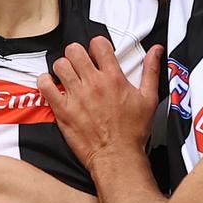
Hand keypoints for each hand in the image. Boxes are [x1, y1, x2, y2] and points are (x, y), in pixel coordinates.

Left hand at [38, 38, 163, 169]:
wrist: (117, 157)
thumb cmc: (133, 132)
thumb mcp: (149, 99)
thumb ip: (151, 71)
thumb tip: (156, 51)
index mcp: (113, 78)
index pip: (98, 45)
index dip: (96, 45)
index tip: (97, 52)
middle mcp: (93, 84)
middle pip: (75, 51)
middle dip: (77, 53)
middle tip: (80, 63)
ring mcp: (76, 96)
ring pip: (60, 65)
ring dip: (63, 67)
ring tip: (68, 75)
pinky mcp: (63, 110)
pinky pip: (46, 86)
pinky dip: (46, 82)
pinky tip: (52, 85)